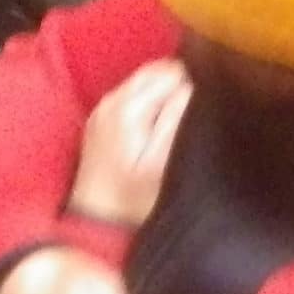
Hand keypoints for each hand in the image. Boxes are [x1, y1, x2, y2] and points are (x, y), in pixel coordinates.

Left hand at [68, 59, 192, 228]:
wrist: (97, 222)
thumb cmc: (133, 199)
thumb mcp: (162, 162)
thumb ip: (175, 119)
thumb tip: (190, 87)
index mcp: (128, 107)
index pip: (172, 72)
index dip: (191, 88)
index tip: (196, 113)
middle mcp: (111, 100)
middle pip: (155, 70)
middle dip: (176, 86)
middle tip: (187, 118)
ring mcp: (102, 110)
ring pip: (142, 80)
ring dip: (161, 93)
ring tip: (171, 125)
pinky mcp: (99, 121)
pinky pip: (129, 95)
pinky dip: (145, 102)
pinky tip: (152, 130)